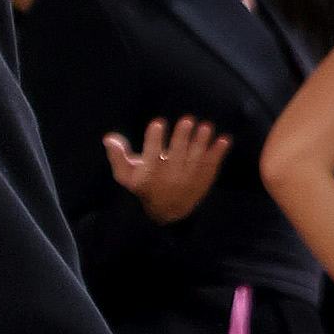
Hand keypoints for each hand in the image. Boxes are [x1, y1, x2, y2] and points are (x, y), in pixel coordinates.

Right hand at [103, 114, 227, 222]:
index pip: (151, 155)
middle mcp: (170, 178)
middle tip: (187, 120)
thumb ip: (118, 156)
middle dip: (182, 138)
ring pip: (195, 160)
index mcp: (150, 174)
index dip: (154, 140)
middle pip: (177, 156)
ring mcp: (189, 180)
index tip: (158, 123)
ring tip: (206, 127)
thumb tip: (109, 138)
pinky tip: (224, 139)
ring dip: (202, 143)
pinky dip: (218, 154)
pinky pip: (212, 167)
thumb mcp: (127, 175)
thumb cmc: (145, 186)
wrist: (167, 213)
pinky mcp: (202, 181)